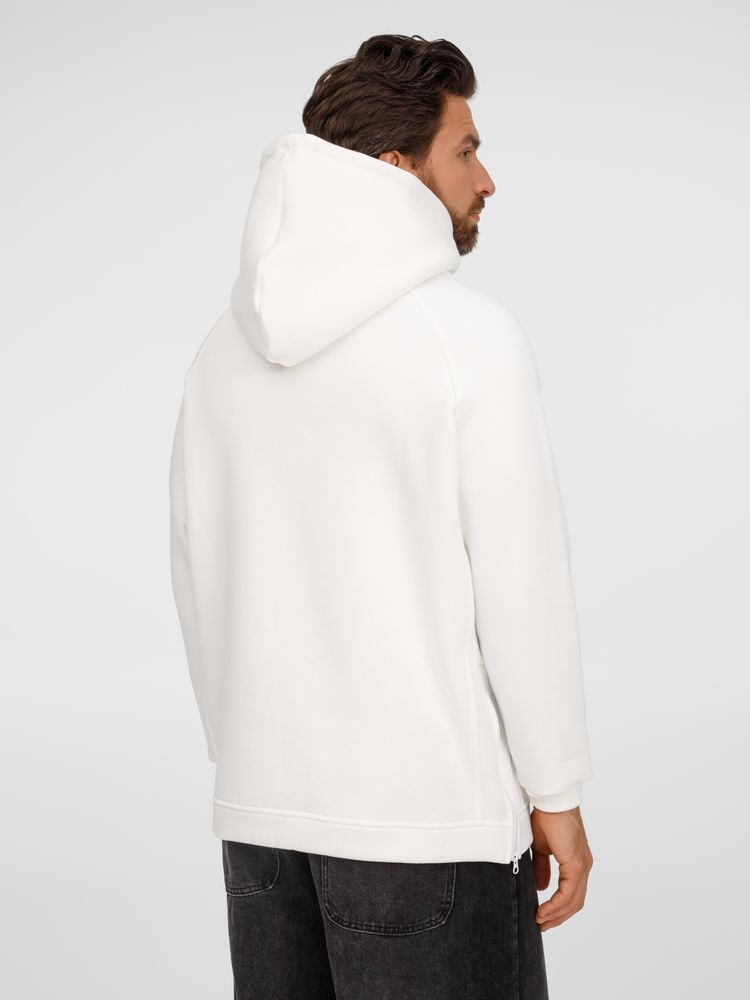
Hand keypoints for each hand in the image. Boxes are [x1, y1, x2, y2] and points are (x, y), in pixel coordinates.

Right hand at [529, 805, 592, 931]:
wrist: (551, 801)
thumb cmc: (547, 817)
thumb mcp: (541, 847)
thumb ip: (542, 868)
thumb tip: (543, 888)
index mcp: (577, 862)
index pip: (572, 893)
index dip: (559, 908)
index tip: (543, 916)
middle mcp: (584, 866)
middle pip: (575, 902)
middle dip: (559, 917)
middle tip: (542, 925)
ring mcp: (582, 866)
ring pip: (573, 900)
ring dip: (557, 914)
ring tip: (540, 920)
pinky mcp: (576, 864)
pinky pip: (568, 892)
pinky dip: (556, 904)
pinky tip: (544, 909)